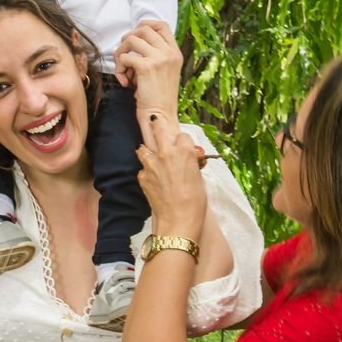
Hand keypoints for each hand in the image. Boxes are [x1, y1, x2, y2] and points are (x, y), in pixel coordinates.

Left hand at [113, 21, 182, 149]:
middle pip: (143, 29)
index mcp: (175, 52)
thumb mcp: (164, 71)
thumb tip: (133, 40)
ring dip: (121, 54)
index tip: (135, 35)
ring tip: (124, 71)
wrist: (160, 115)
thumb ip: (155, 55)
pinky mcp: (146, 66)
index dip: (145, 25)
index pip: (161, 25)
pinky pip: (124, 58)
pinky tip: (125, 83)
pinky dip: (119, 70)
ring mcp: (159, 58)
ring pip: (130, 40)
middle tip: (124, 55)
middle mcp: (169, 52)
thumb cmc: (158, 97)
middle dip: (128, 39)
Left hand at [136, 115, 207, 238]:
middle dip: (156, 123)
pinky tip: (153, 180)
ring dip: (148, 151)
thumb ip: (190, 165)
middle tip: (153, 120)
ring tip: (151, 155)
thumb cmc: (195, 202)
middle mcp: (166, 153)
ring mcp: (151, 164)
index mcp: (185, 152)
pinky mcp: (142, 176)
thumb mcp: (199, 179)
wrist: (178, 221)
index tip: (182, 146)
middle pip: (158, 127)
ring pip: (143, 148)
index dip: (183, 141)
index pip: (183, 135)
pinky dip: (147, 171)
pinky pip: (143, 168)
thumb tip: (186, 162)